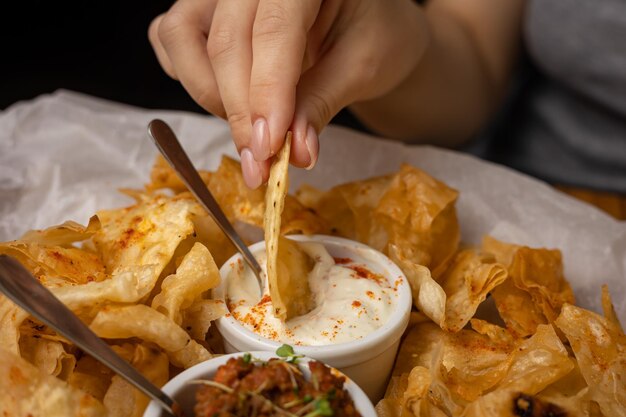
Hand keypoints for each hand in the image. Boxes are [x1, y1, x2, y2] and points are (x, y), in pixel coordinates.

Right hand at [149, 0, 425, 187]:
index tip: (268, 147)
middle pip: (226, 39)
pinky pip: (172, 37)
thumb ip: (321, 105)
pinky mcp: (205, 8)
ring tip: (249, 129)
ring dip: (209, 93)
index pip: (274, 29)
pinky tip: (227, 99)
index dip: (266, 93)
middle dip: (239, 110)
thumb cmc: (375, 35)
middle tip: (261, 162)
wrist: (369, 23)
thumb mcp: (362, 67)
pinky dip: (190, 75)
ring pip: (182, 35)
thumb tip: (295, 153)